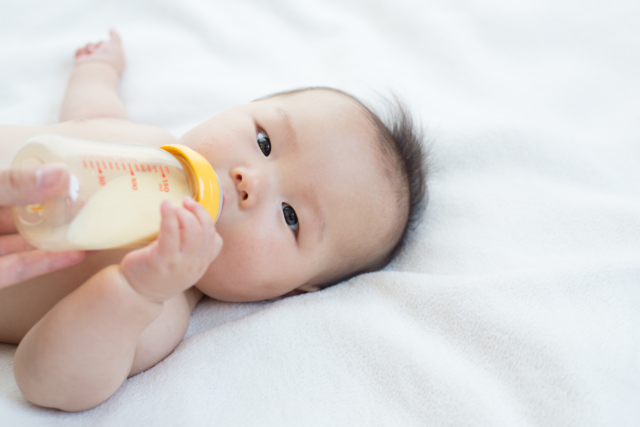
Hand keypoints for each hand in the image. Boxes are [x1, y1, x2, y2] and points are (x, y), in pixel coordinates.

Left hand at [0, 166, 84, 289]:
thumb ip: (12, 184)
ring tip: (92, 232)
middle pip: (26, 213)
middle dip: (59, 211)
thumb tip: (60, 173)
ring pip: (26, 242)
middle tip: (93, 209)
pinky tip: (75, 255)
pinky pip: (18, 268)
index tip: (79, 177)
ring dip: (59, 239)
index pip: (16, 181)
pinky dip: (46, 263)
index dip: (46, 178)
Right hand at [75, 29, 125, 75]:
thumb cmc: (110, 59)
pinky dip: (81, 51)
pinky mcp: (82, 63)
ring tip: (91, 53)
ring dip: (89, 47)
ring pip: (88, 46)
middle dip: (97, 45)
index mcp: (112, 58)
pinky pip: (79, 51)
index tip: (105, 47)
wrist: (96, 69)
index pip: (106, 45)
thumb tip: (112, 29)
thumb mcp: (117, 45)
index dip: (104, 44)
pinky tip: (85, 55)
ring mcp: (92, 62)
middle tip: (98, 51)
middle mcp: (102, 61)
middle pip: (97, 44)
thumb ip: (115, 37)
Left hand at [120, 197, 222, 302]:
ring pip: (193, 231)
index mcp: (200, 265)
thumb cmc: (155, 274)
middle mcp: (194, 265)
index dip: (207, 221)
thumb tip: (190, 219)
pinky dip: (170, 216)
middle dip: (198, 211)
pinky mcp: (161, 259)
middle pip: (206, 231)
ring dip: (184, 213)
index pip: (216, 240)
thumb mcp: (180, 265)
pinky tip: (165, 205)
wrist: (134, 294)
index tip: (193, 210)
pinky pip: (171, 233)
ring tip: (172, 208)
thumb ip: (189, 249)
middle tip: (184, 202)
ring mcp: (179, 263)